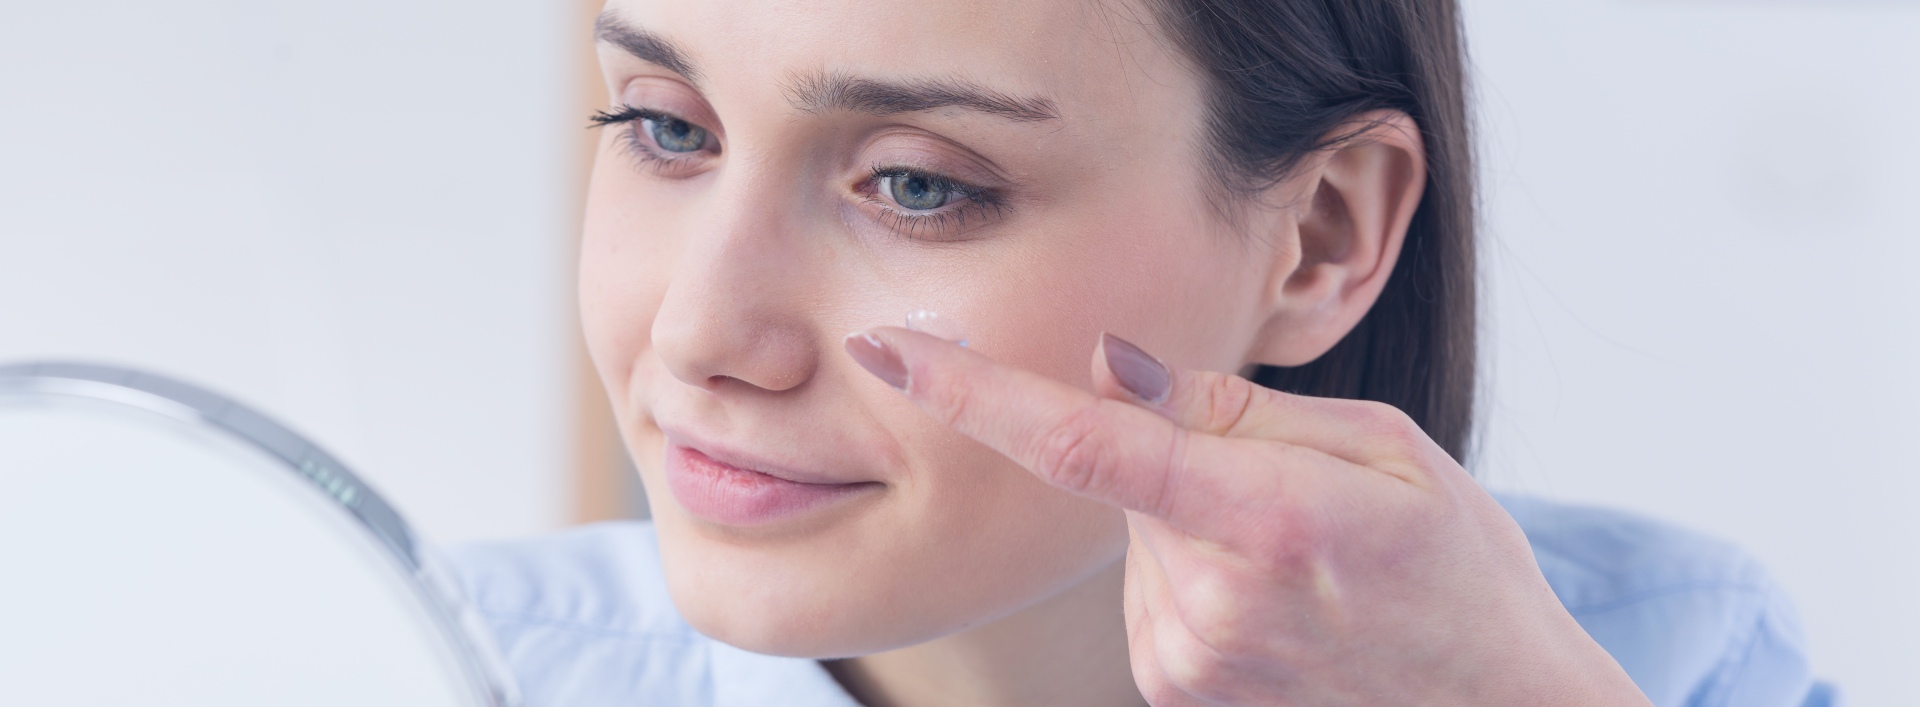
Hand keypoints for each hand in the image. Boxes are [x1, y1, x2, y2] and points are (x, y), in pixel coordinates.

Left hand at [846, 328, 1649, 705]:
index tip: (889, 348)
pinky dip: (1191, 565)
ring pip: (1134, 529)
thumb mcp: (1381, 446)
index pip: (1083, 444)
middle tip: (1287, 482)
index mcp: (1263, 520)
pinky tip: (1274, 594)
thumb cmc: (1453, 565)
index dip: (976, 392)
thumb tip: (1108, 366)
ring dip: (1186, 515)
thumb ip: (1230, 407)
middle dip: (1174, 451)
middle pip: (1121, 473)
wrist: (1492, 705)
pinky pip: (1146, 583)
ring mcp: (1182, 658)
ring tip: (1297, 555)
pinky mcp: (1172, 684)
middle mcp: (1205, 600)